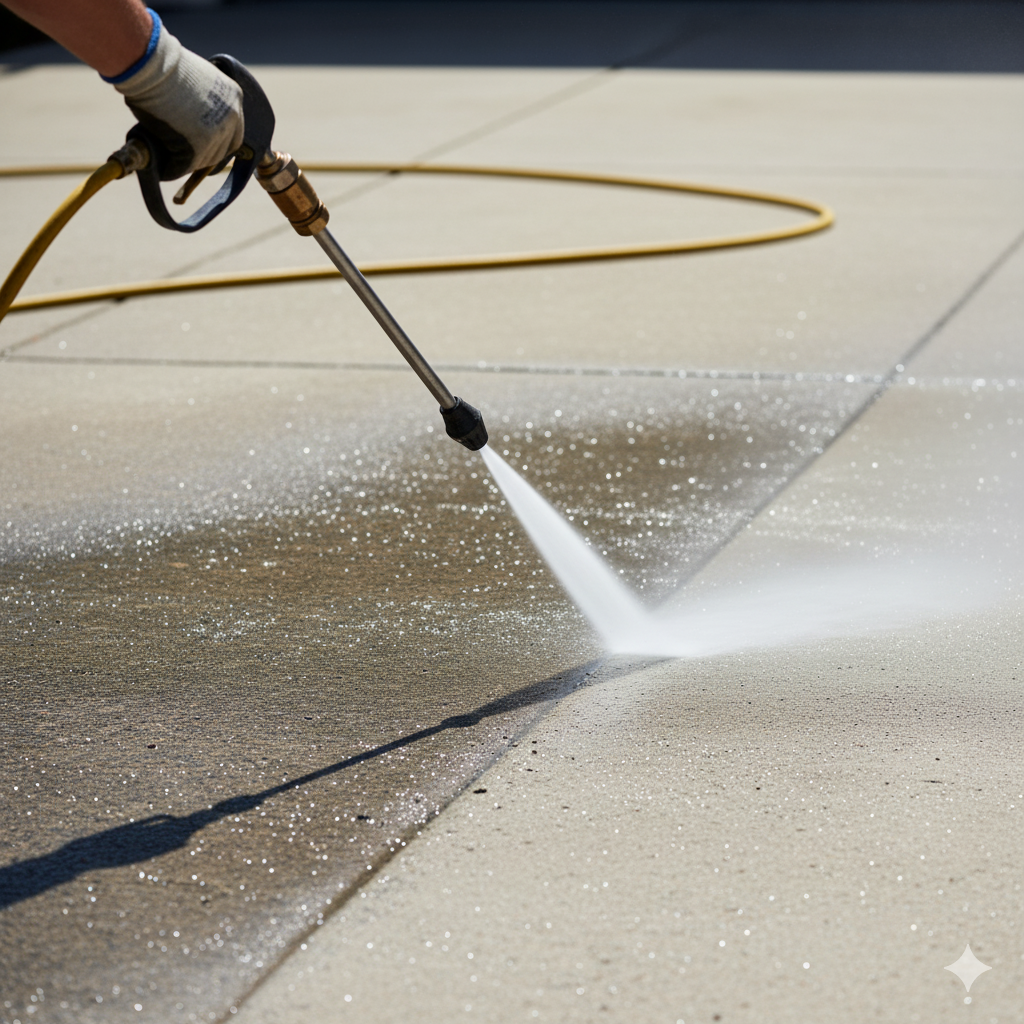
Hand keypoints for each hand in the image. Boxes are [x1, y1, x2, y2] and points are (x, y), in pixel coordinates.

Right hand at [109, 11, 243, 180]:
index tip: (207, 147)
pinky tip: (164, 167)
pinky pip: (186, 165)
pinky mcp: (200, 147)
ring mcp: (218, 133)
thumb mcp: (195, 80)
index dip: (220, 142)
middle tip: (188, 158)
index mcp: (233, 96)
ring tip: (171, 160)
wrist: (150, 65)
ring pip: (205, 159)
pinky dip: (175, 168)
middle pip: (224, 150)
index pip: (235, 131)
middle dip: (206, 156)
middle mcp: (232, 116)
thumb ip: (202, 100)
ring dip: (189, 162)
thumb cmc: (162, 67)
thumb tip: (192, 120)